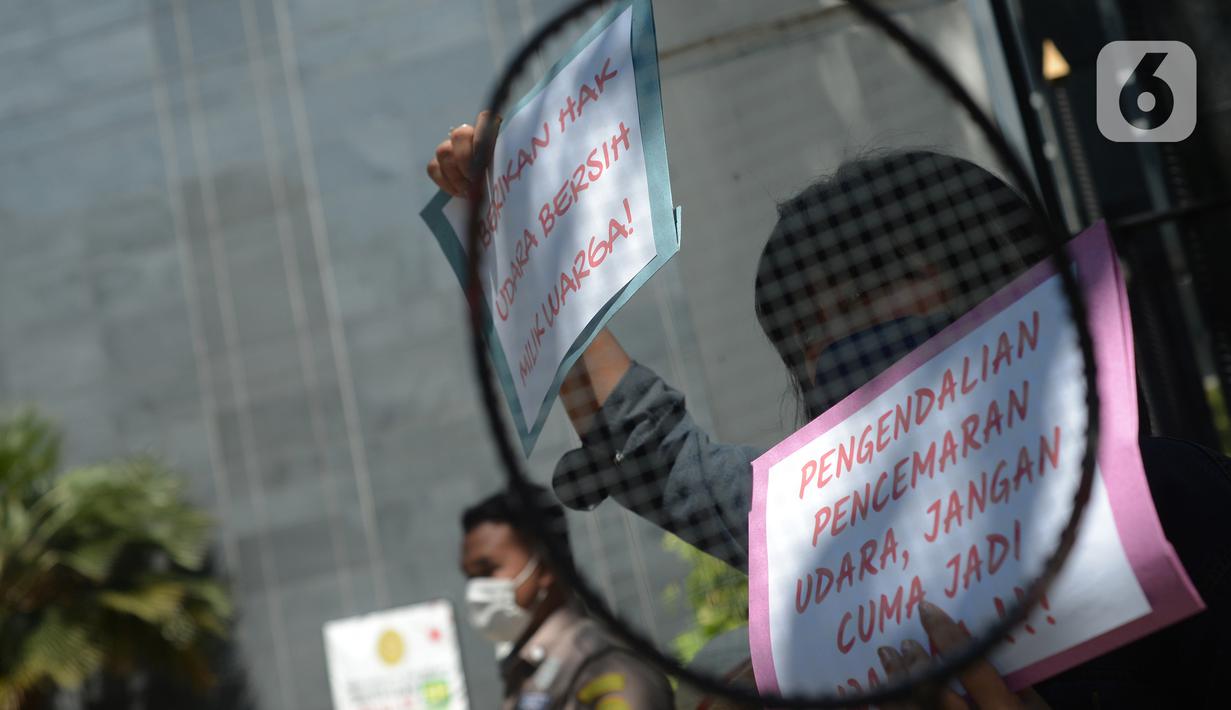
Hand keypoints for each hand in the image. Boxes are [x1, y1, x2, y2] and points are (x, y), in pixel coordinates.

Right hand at [426, 111, 499, 197]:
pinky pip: (434, 167)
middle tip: (475, 180)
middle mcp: (470, 134)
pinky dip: (445, 183)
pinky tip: (460, 192)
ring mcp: (453, 147)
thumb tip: (500, 169)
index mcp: (492, 130)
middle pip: (459, 135)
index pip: (483, 119)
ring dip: (456, 175)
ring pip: (443, 151)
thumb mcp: (509, 169)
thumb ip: (505, 163)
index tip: (485, 161)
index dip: (481, 138)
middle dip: (466, 161)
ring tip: (469, 191)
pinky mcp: (440, 163)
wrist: (497, 194)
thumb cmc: (507, 178)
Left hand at [877, 601, 1049, 708]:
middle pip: (933, 691)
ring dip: (895, 683)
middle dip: (915, 663)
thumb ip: (1011, 685)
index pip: (971, 667)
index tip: (927, 610)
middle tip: (904, 644)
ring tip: (887, 658)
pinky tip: (883, 695)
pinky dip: (890, 709)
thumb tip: (971, 645)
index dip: (946, 635)